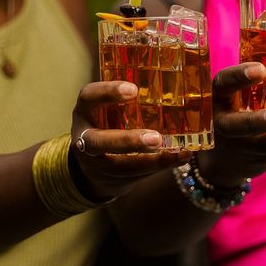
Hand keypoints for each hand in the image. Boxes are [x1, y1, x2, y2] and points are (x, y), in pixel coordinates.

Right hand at [69, 81, 191, 199]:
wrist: (95, 164)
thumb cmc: (111, 123)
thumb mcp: (113, 108)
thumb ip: (135, 101)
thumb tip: (181, 85)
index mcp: (86, 111)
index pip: (89, 97)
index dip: (108, 93)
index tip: (134, 90)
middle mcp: (84, 137)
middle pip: (97, 142)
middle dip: (127, 141)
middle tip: (156, 138)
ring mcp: (94, 162)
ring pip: (118, 166)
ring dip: (149, 162)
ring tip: (175, 154)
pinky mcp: (109, 179)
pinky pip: (133, 177)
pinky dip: (158, 168)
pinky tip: (179, 158)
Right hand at [195, 62, 265, 185]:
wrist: (225, 156)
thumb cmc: (237, 104)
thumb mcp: (235, 88)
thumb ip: (256, 68)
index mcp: (221, 97)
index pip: (224, 84)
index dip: (239, 77)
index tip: (260, 70)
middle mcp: (227, 124)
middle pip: (240, 125)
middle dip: (261, 121)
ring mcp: (245, 145)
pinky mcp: (265, 158)